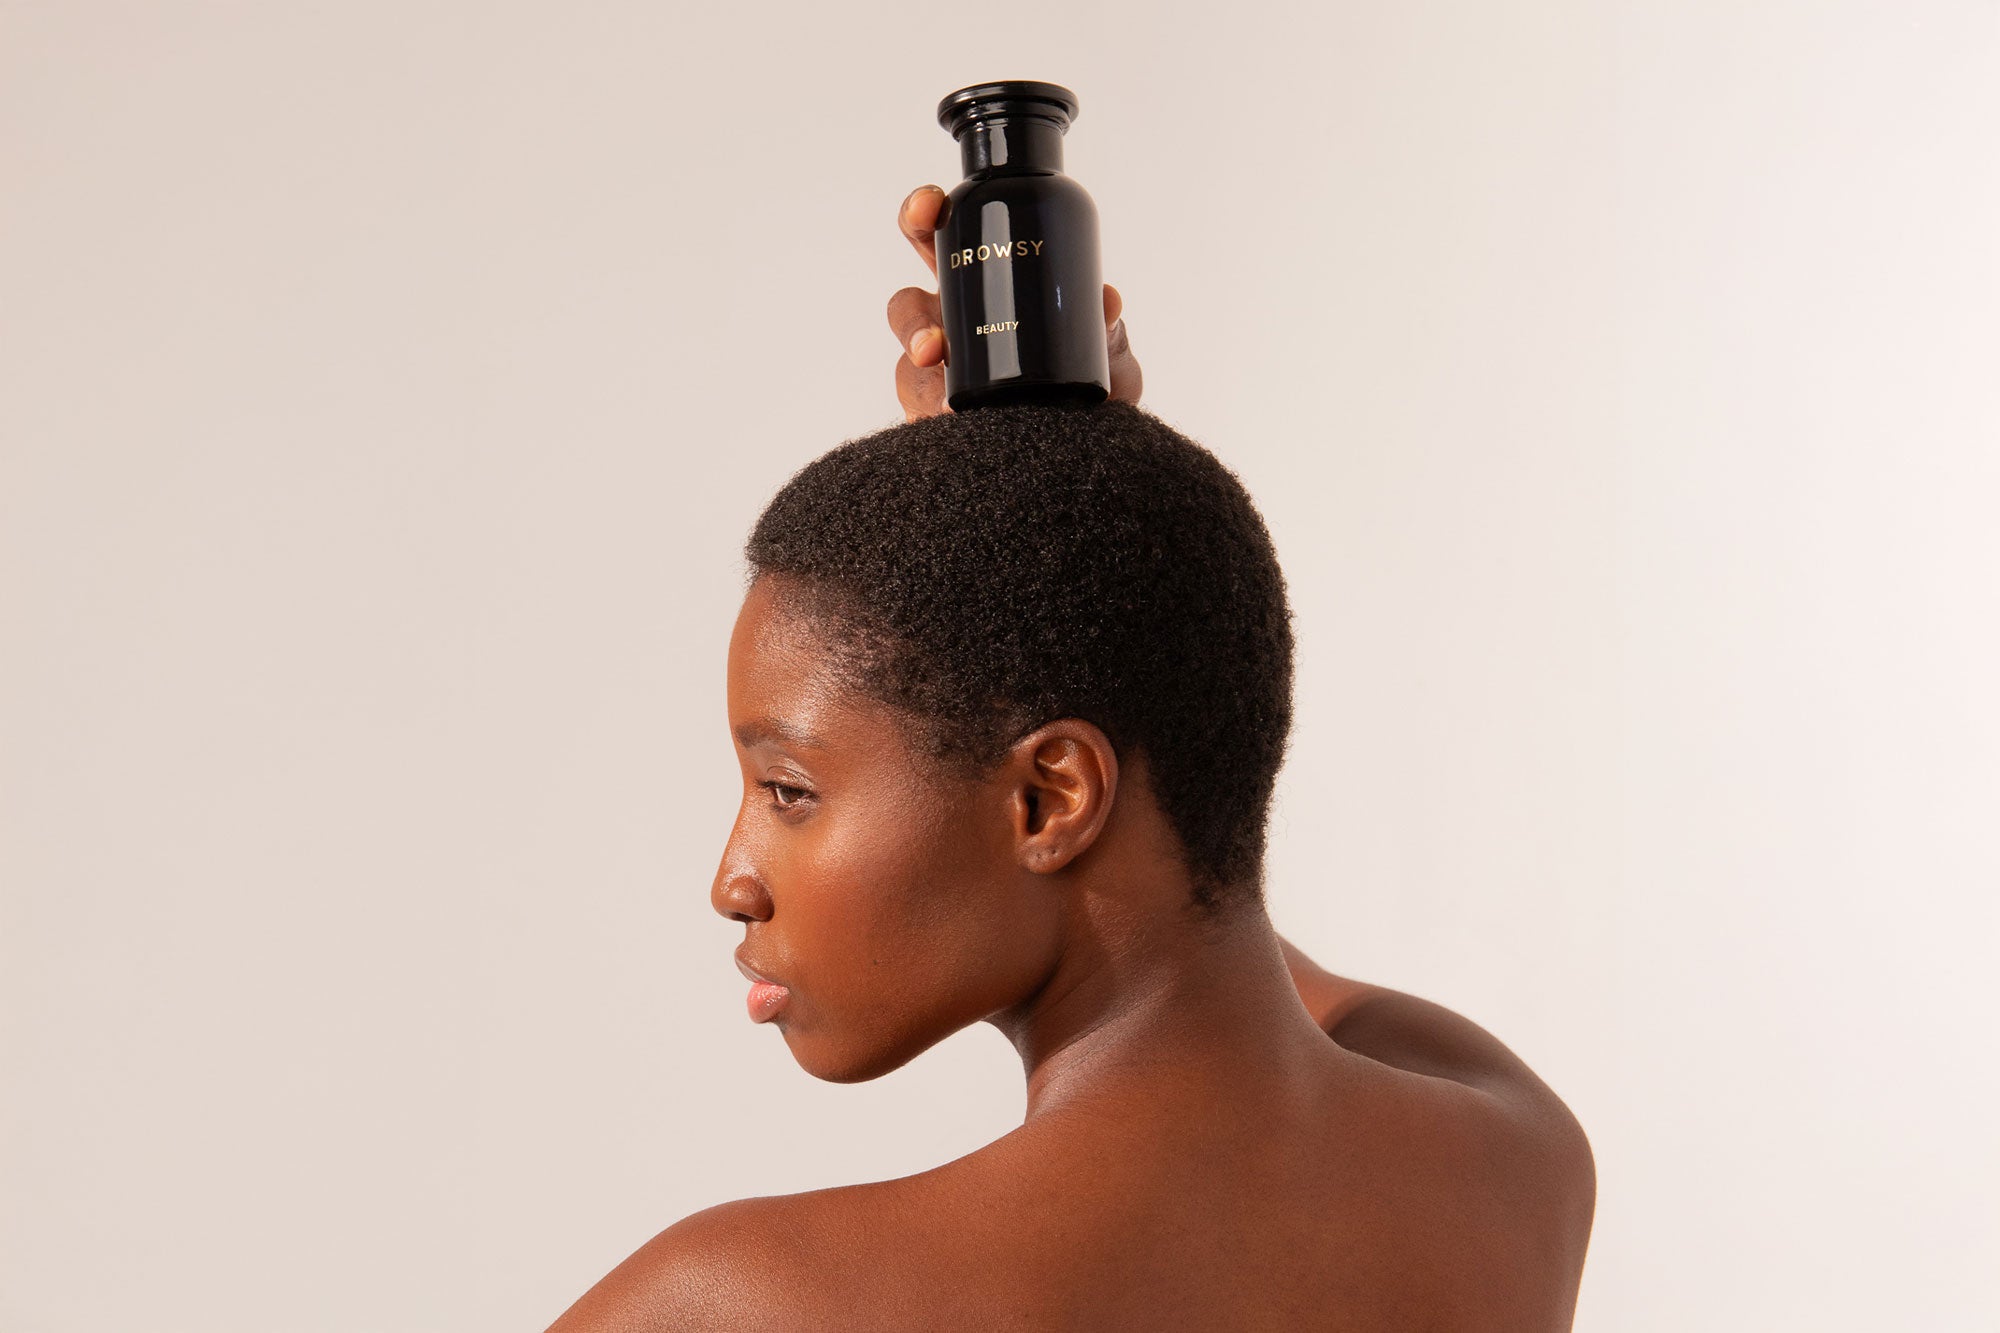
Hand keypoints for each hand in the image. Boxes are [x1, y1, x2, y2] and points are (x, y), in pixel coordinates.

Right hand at [887, 183, 1143, 421]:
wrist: (1091, 451)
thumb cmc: (1091, 387)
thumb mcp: (1107, 351)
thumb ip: (1108, 327)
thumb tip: (1107, 300)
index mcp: (988, 285)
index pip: (945, 239)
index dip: (926, 212)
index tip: (931, 206)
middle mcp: (954, 323)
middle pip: (906, 304)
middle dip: (909, 316)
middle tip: (933, 343)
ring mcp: (941, 374)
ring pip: (908, 363)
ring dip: (922, 371)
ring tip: (949, 385)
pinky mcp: (935, 416)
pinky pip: (919, 409)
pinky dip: (933, 410)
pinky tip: (953, 416)